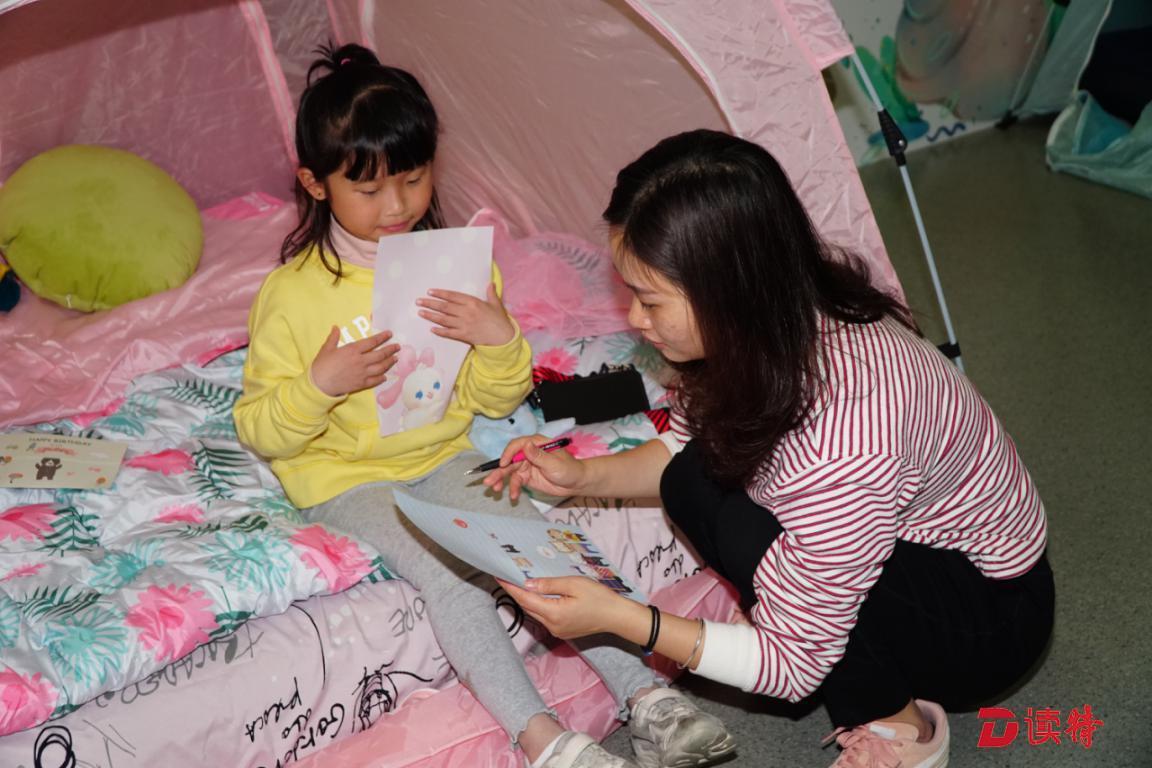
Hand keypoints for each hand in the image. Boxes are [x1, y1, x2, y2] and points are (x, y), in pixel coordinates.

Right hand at [310, 327, 400, 396]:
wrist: (320, 384)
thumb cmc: (321, 366)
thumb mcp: (326, 349)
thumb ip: (333, 337)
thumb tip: (335, 327)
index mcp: (352, 350)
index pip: (372, 342)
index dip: (382, 337)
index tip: (389, 334)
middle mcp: (360, 361)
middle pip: (380, 354)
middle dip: (390, 350)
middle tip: (398, 347)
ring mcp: (362, 373)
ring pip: (380, 367)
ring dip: (389, 362)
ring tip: (395, 359)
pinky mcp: (361, 384)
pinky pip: (375, 380)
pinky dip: (381, 378)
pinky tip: (385, 376)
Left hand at [416, 284, 514, 346]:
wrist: (503, 337)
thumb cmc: (499, 320)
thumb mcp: (496, 304)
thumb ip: (491, 293)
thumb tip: (491, 283)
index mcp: (473, 302)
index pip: (453, 296)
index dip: (440, 293)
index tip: (430, 292)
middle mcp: (466, 312)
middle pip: (444, 307)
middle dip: (430, 303)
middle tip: (419, 301)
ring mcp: (464, 324)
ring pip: (444, 319)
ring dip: (431, 316)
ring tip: (420, 312)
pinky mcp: (464, 335)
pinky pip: (449, 333)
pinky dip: (440, 331)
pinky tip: (432, 328)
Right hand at [483, 435, 587, 500]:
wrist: (575, 483)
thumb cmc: (568, 469)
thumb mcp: (554, 463)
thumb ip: (538, 456)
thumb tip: (526, 445)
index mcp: (535, 444)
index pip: (517, 445)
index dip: (508, 454)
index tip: (503, 465)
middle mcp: (528, 453)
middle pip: (510, 460)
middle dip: (499, 471)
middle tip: (488, 481)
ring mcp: (526, 465)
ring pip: (510, 472)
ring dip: (501, 481)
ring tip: (494, 490)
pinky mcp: (527, 477)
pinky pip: (516, 482)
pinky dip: (513, 489)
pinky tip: (513, 497)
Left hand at [498, 576, 632, 639]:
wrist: (616, 616)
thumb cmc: (599, 598)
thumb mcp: (574, 584)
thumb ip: (549, 584)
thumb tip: (528, 584)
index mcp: (553, 613)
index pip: (525, 598)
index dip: (510, 587)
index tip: (498, 576)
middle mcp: (552, 625)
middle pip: (528, 606)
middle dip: (516, 592)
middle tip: (506, 576)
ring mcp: (557, 630)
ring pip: (535, 612)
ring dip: (527, 598)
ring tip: (518, 582)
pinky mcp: (562, 631)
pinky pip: (544, 616)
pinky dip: (538, 605)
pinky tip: (537, 594)